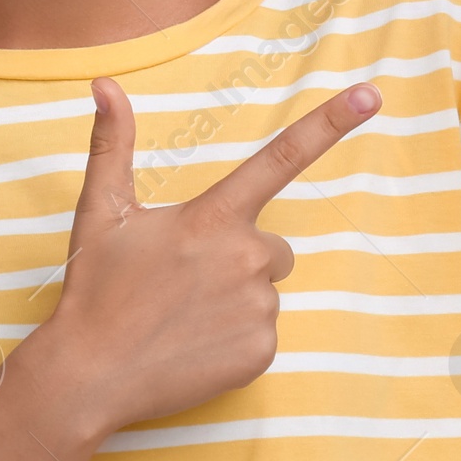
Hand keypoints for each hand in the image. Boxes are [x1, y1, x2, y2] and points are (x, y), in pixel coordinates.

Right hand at [35, 76, 383, 442]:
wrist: (90, 375)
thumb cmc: (95, 289)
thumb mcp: (101, 211)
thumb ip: (112, 143)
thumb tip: (105, 84)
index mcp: (214, 218)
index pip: (282, 158)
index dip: (330, 123)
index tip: (370, 95)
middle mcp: (246, 257)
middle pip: (272, 248)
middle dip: (240, 258)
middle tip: (186, 280)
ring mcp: (258, 308)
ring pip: (265, 291)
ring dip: (235, 298)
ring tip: (184, 315)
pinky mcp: (261, 352)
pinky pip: (262, 332)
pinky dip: (235, 337)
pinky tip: (194, 343)